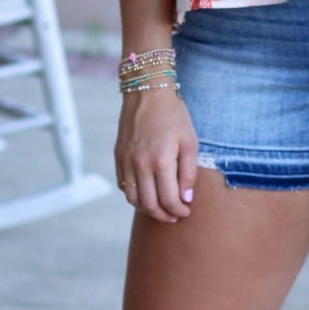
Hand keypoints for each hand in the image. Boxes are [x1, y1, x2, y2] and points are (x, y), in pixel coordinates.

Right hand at [114, 88, 198, 223]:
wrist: (147, 92)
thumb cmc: (173, 115)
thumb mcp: (190, 142)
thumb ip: (188, 172)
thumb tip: (185, 198)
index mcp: (160, 160)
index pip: (168, 199)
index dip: (178, 210)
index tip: (186, 211)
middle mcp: (140, 164)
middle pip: (149, 204)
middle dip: (164, 215)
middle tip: (175, 216)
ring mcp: (126, 161)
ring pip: (133, 199)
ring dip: (147, 209)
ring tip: (161, 208)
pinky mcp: (118, 156)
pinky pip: (123, 185)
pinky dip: (134, 195)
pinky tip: (147, 193)